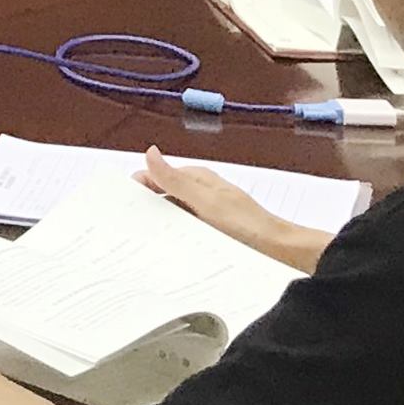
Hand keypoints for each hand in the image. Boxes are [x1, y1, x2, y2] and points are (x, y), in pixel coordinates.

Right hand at [142, 146, 329, 270]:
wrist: (282, 252)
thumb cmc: (248, 226)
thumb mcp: (206, 202)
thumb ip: (175, 179)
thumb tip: (150, 152)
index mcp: (198, 179)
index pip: (156, 176)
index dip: (138, 189)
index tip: (121, 206)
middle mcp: (201, 193)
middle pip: (163, 196)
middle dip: (147, 208)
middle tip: (129, 229)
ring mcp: (207, 213)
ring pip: (174, 215)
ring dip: (162, 225)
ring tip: (146, 243)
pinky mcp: (213, 231)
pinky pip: (187, 230)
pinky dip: (176, 236)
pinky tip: (170, 250)